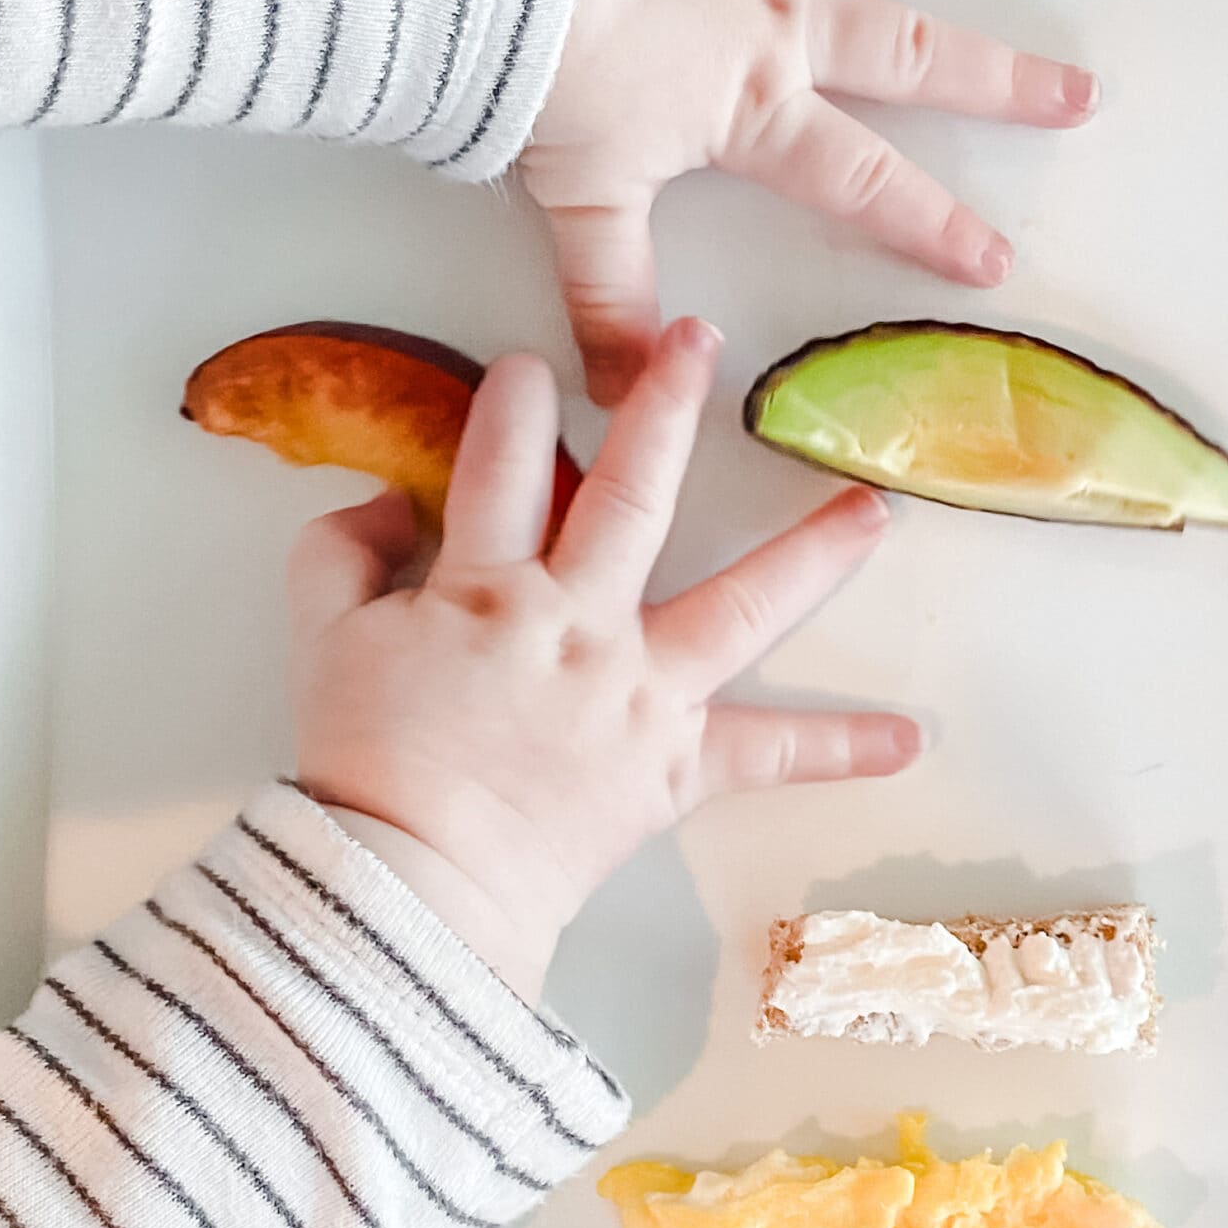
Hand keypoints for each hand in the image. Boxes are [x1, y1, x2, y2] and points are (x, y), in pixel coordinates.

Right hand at [290, 318, 920, 1001]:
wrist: (413, 886)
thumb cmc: (363, 763)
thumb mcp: (319, 638)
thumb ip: (340, 550)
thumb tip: (392, 503)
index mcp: (488, 588)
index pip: (504, 465)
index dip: (513, 406)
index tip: (529, 369)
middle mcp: (581, 623)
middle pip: (634, 496)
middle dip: (666, 408)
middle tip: (701, 341)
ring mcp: (641, 692)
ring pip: (741, 604)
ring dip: (813, 553)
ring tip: (876, 510)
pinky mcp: (676, 765)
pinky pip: (768, 756)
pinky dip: (837, 750)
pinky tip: (909, 740)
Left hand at [523, 0, 1093, 402]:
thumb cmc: (542, 77)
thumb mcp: (581, 207)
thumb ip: (613, 299)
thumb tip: (628, 398)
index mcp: (759, 108)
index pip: (862, 182)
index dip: (930, 224)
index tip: (993, 259)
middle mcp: (791, 16)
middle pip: (919, 54)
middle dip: (1006, 81)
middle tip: (1080, 91)